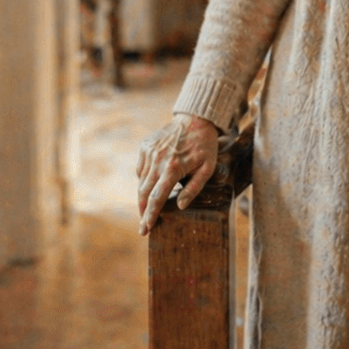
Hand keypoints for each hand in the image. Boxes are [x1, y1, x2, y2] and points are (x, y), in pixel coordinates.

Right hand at [136, 114, 218, 234]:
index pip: (157, 197)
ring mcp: (150, 152)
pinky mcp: (145, 146)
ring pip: (141, 182)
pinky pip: (140, 169)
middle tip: (143, 228)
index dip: (150, 215)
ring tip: (147, 210)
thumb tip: (179, 206)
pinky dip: (143, 180)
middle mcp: (158, 159)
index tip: (145, 229)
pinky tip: (151, 186)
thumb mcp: (207, 168)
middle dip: (143, 212)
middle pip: (144, 192)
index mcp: (174, 167)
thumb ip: (194, 188)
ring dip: (142, 198)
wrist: (195, 119)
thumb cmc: (205, 146)